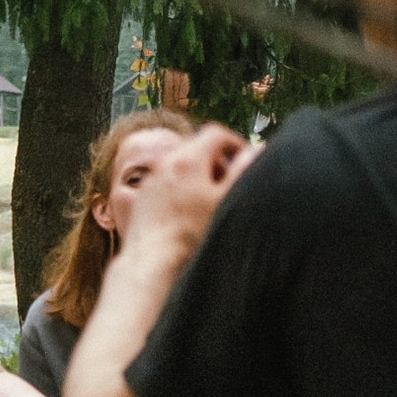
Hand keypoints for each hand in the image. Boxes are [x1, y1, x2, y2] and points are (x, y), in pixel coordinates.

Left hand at [121, 122, 251, 276]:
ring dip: (197, 175)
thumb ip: (243, 171)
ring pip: (179, 166)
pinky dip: (180, 189)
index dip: (235, 143)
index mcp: (189, 159)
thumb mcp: (226, 200)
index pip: (216, 134)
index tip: (244, 159)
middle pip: (196, 147)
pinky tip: (188, 214)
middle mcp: (166, 164)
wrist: (151, 262)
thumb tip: (255, 151)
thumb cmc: (192, 234)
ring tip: (210, 200)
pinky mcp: (141, 200)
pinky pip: (165, 184)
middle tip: (230, 181)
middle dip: (216, 159)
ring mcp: (151, 181)